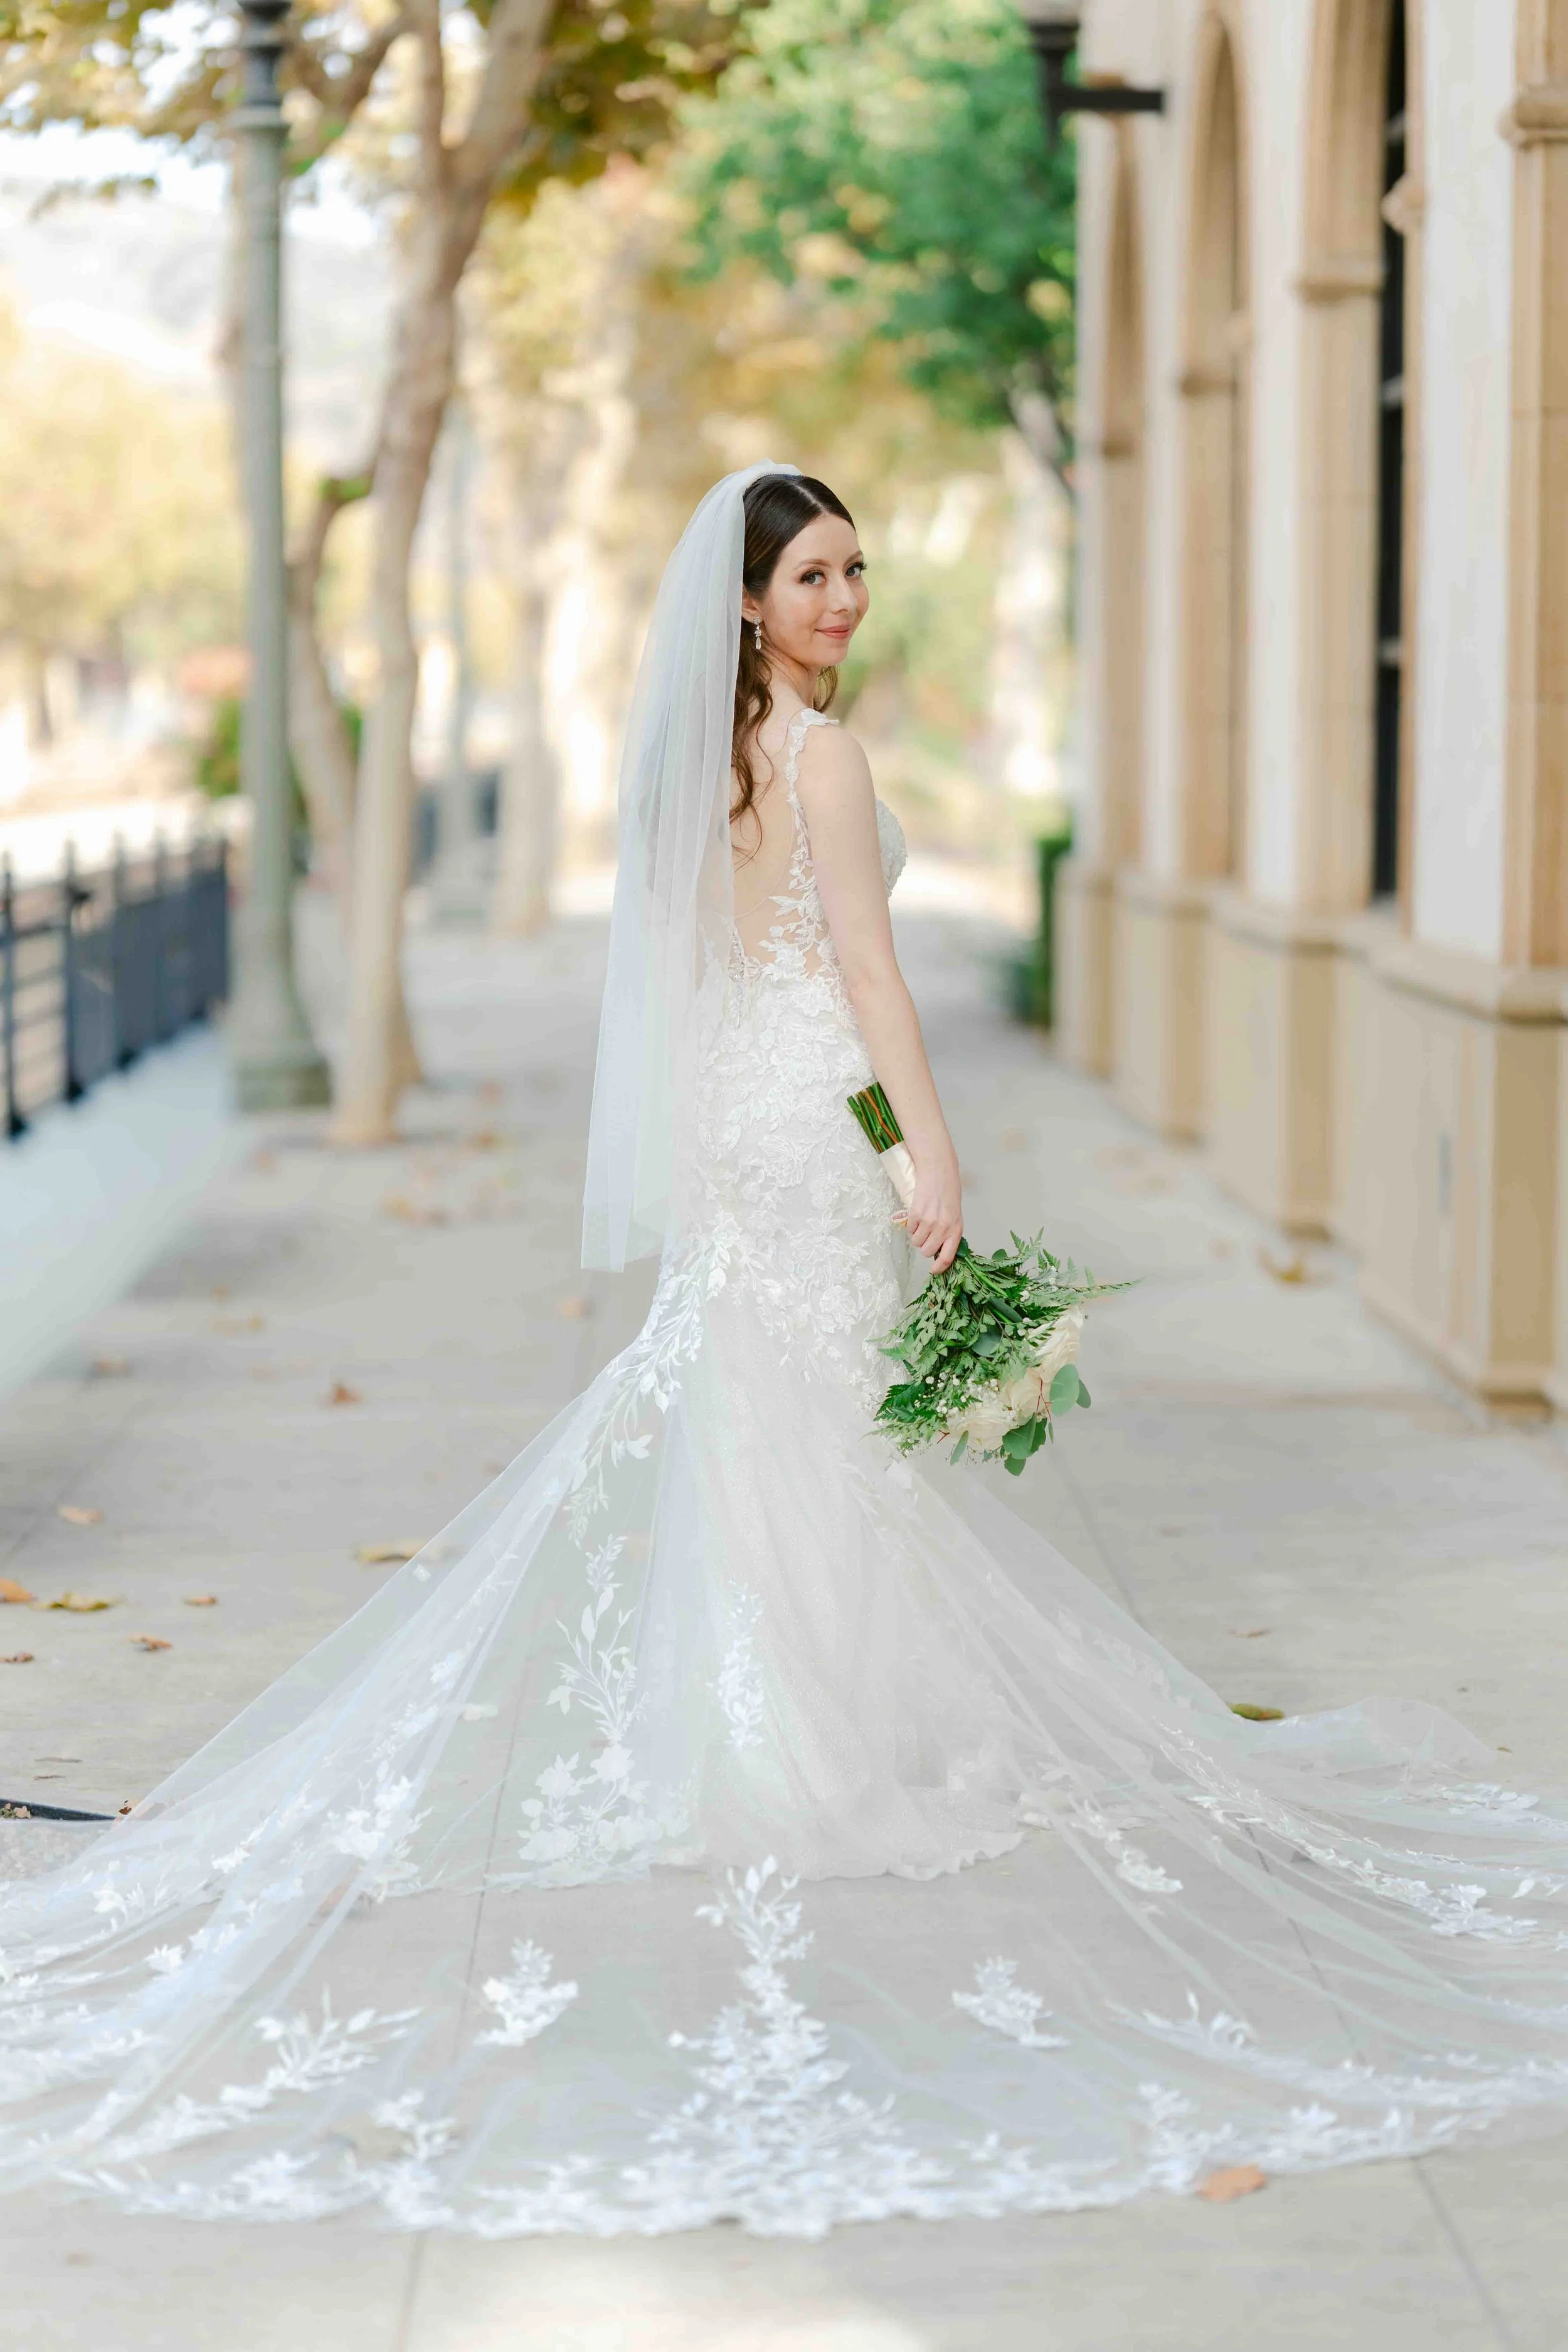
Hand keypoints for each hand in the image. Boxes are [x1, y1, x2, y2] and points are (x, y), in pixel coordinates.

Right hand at [902, 1155, 962, 1272]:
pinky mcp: (916, 1215)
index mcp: (956, 1230)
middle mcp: (943, 1228)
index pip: (948, 1257)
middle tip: (927, 1234)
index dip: (939, 1268)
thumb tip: (939, 1249)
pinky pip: (909, 1230)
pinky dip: (911, 1225)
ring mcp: (928, 1222)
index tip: (933, 1271)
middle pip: (927, 1252)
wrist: (938, 1172)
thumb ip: (949, 1232)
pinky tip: (918, 1214)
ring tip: (923, 1221)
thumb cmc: (948, 1192)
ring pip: (916, 1242)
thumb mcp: (955, 1215)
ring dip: (917, 1235)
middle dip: (925, 1246)